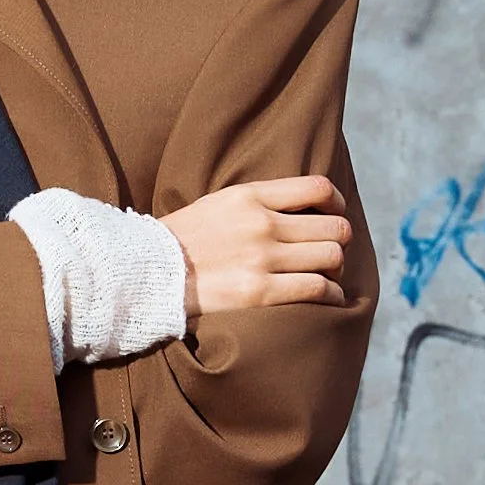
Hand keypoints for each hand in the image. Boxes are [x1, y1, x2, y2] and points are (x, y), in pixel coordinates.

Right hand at [158, 176, 350, 317]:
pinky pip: (319, 288)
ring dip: (336, 268)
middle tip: (328, 252)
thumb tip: (297, 209)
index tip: (333, 214)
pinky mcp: (261, 292)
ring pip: (332, 257)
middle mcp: (261, 224)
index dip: (336, 202)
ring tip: (327, 275)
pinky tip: (327, 296)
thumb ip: (255, 203)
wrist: (146, 274)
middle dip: (338, 240)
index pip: (318, 188)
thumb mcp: (216, 204)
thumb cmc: (181, 242)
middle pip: (333, 226)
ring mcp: (262, 258)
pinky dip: (332, 294)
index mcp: (249, 197)